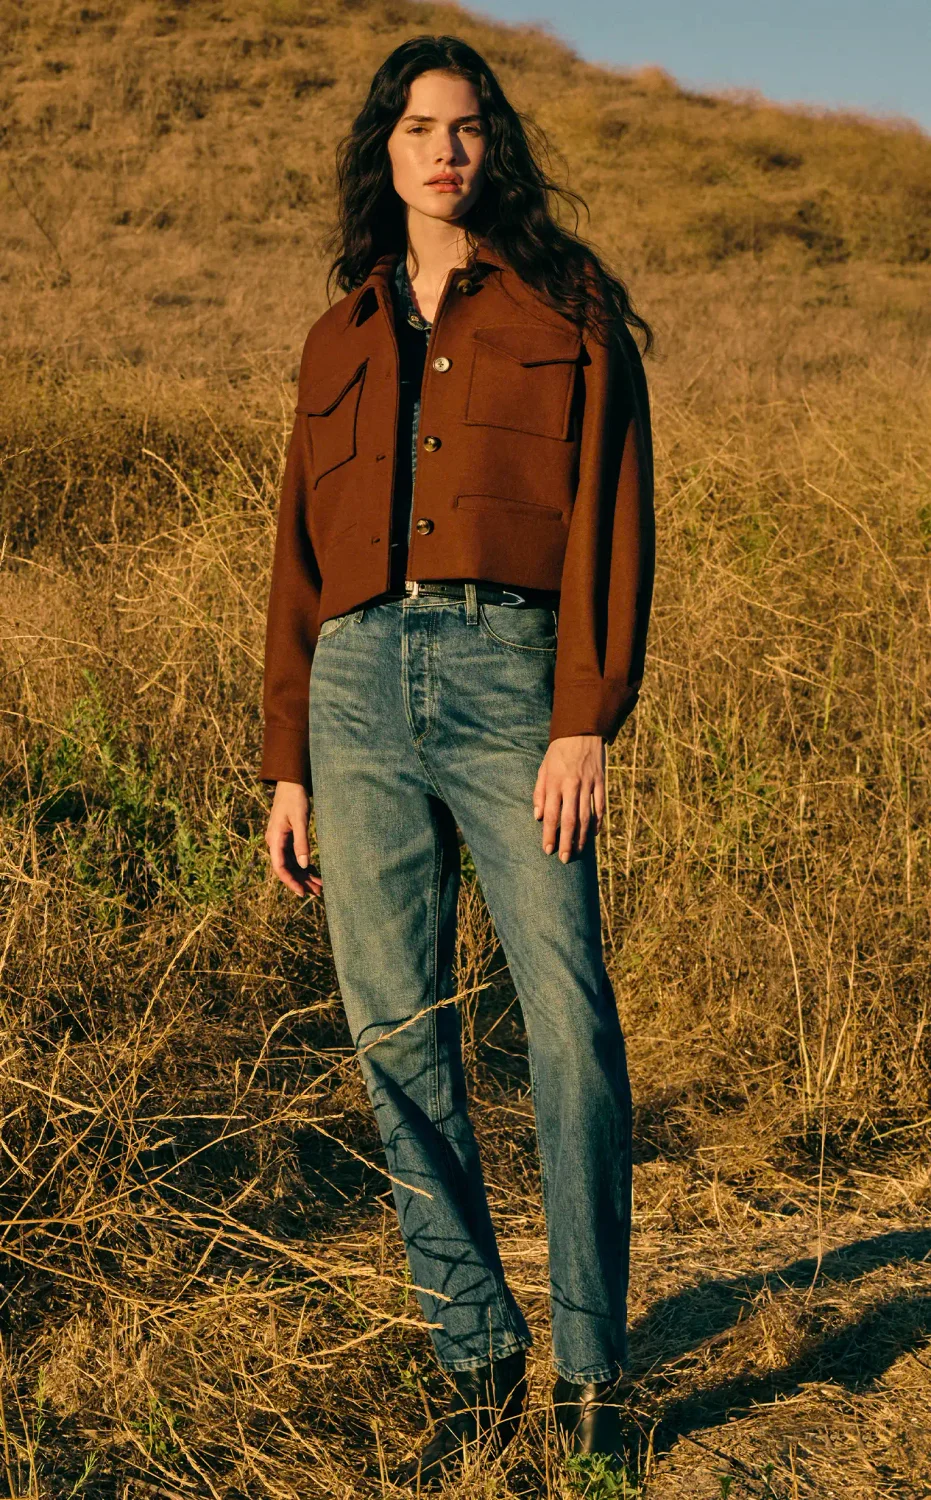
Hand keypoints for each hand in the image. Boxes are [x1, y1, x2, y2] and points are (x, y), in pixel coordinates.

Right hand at [265, 780, 321, 896]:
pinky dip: (304, 864)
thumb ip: (301, 843)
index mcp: (275, 839)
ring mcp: (280, 840)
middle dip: (302, 881)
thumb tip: (304, 866)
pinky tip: (314, 871)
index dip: (291, 882)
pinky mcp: (287, 837)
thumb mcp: (300, 821)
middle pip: (287, 868)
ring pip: (291, 863)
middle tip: (318, 892)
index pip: (280, 867)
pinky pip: (294, 856)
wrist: (291, 782)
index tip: (303, 893)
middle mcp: (275, 842)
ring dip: (304, 875)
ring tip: (319, 885)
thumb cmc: (295, 799)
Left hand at [533, 735, 605, 861]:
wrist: (582, 731)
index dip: (549, 834)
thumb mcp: (543, 769)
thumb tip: (538, 816)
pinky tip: (594, 834)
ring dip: (582, 837)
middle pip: (569, 820)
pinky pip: (600, 806)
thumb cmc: (558, 753)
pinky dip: (597, 822)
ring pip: (586, 816)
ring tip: (578, 851)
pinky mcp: (601, 782)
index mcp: (555, 783)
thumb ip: (539, 793)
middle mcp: (572, 786)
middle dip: (567, 842)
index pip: (551, 815)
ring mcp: (588, 785)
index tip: (547, 850)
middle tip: (564, 859)